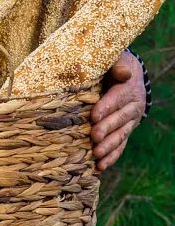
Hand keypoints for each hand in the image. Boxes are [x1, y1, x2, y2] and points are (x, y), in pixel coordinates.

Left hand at [90, 51, 145, 171]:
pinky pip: (120, 145)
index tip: (93, 116)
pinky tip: (100, 166)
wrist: (127, 75)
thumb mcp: (115, 59)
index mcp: (128, 89)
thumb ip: (117, 64)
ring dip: (109, 146)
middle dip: (107, 129)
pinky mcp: (125, 131)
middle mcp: (132, 107)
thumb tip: (123, 72)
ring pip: (121, 135)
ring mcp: (130, 121)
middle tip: (93, 136)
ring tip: (97, 155)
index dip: (106, 107)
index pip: (116, 99)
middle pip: (119, 119)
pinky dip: (112, 156)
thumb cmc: (113, 65)